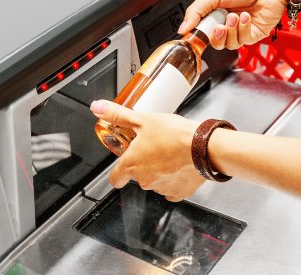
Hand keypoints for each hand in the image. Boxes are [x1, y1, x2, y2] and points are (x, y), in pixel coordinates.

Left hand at [91, 99, 205, 201]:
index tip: (123, 166)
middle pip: (137, 176)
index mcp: (131, 165)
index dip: (118, 173)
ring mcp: (161, 188)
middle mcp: (144, 181)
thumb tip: (97, 107)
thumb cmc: (173, 134)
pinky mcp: (179, 193)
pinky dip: (174, 178)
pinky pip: (172, 188)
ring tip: (169, 152)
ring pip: (155, 181)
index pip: (115, 179)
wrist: (203, 146)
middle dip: (144, 163)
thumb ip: (117, 115)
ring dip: (159, 170)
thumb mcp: (142, 119)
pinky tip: (179, 165)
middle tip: (153, 146)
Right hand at [177, 0, 286, 49]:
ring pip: (229, 44)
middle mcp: (228, 23)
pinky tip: (246, 17)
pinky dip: (243, 29)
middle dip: (216, 36)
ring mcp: (241, 30)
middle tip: (218, 25)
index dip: (200, 36)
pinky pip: (244, 40)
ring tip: (235, 16)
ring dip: (231, 30)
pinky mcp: (255, 34)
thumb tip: (182, 28)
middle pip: (216, 42)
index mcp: (216, 13)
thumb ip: (196, 11)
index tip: (195, 35)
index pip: (203, 32)